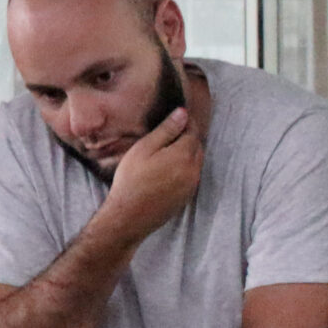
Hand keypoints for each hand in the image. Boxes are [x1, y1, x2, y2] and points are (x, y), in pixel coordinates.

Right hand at [100, 108, 203, 241]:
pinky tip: (168, 168)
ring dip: (187, 153)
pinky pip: (192, 175)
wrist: (130, 215)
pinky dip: (185, 167)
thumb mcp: (145, 148)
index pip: (193, 132)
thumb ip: (166, 130)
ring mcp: (193, 185)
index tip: (178, 116)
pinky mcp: (188, 196)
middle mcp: (194, 170)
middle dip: (188, 137)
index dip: (186, 123)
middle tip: (172, 131)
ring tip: (168, 148)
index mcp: (184, 155)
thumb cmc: (132, 179)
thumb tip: (183, 113)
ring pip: (196, 162)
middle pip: (197, 147)